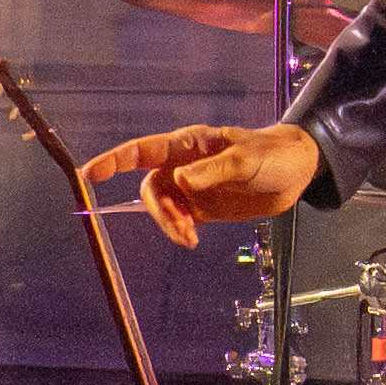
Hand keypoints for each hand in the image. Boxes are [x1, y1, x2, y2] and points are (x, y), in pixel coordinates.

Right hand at [81, 122, 325, 249]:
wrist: (296, 171)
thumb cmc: (272, 153)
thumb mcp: (246, 159)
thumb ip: (212, 171)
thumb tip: (180, 180)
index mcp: (188, 145)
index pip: (142, 152)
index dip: (113, 162)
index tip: (88, 175)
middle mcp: (183, 165)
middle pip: (149, 189)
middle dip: (158, 212)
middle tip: (182, 229)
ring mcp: (191, 188)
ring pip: (162, 209)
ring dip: (169, 225)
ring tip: (190, 238)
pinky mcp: (203, 207)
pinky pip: (178, 221)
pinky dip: (179, 232)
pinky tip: (193, 240)